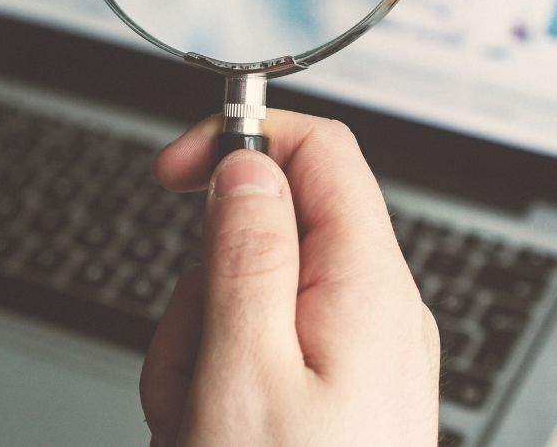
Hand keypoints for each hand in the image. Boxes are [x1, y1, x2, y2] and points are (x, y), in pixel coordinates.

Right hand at [141, 111, 439, 445]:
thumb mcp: (244, 372)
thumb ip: (245, 256)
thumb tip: (246, 166)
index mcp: (367, 286)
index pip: (320, 150)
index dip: (243, 139)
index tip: (178, 168)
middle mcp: (378, 312)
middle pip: (268, 233)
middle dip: (204, 285)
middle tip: (191, 362)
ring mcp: (363, 356)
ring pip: (252, 298)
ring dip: (202, 349)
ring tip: (200, 419)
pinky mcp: (342, 394)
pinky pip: (265, 352)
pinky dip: (222, 385)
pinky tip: (214, 432)